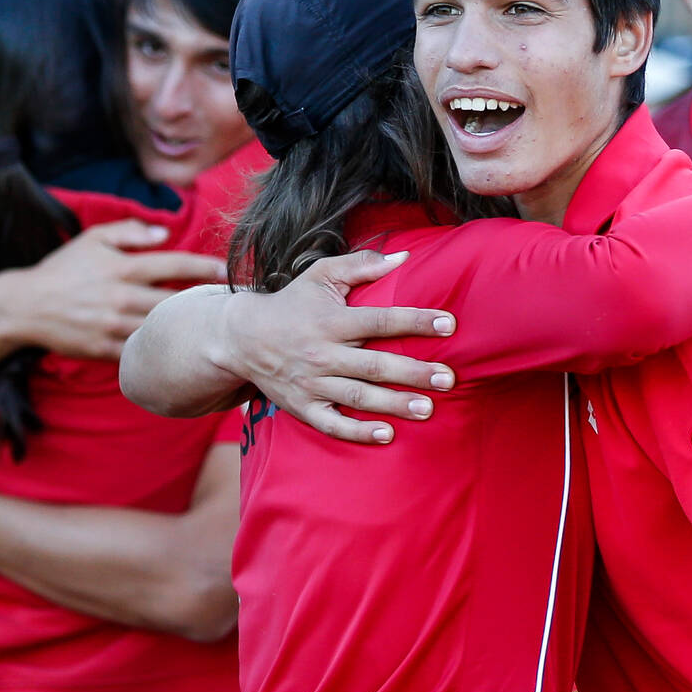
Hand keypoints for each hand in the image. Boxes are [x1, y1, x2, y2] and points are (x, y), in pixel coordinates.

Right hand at [0, 221, 229, 361]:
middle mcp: (122, 297)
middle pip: (177, 301)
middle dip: (204, 302)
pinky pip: (142, 353)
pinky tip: (178, 350)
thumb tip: (164, 233)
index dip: (204, 267)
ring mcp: (115, 326)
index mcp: (123, 268)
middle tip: (227, 303)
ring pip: (163, 329)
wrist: (25, 306)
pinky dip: (160, 350)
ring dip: (186, 327)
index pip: (174, 265)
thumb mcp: (92, 240)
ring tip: (209, 327)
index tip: (225, 271)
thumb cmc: (63, 270)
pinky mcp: (106, 350)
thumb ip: (130, 232)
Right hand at [219, 249, 456, 443]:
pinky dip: (358, 432)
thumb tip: (402, 257)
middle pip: (375, 365)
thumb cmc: (292, 304)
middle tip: (448, 379)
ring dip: (394, 404)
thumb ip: (360, 265)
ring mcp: (312, 383)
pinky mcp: (303, 407)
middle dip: (413, 373)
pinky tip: (386, 435)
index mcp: (331, 321)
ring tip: (428, 409)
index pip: (380, 320)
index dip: (415, 321)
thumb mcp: (320, 275)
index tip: (448, 324)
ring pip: (358, 396)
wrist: (242, 338)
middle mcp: (323, 354)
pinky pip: (332, 424)